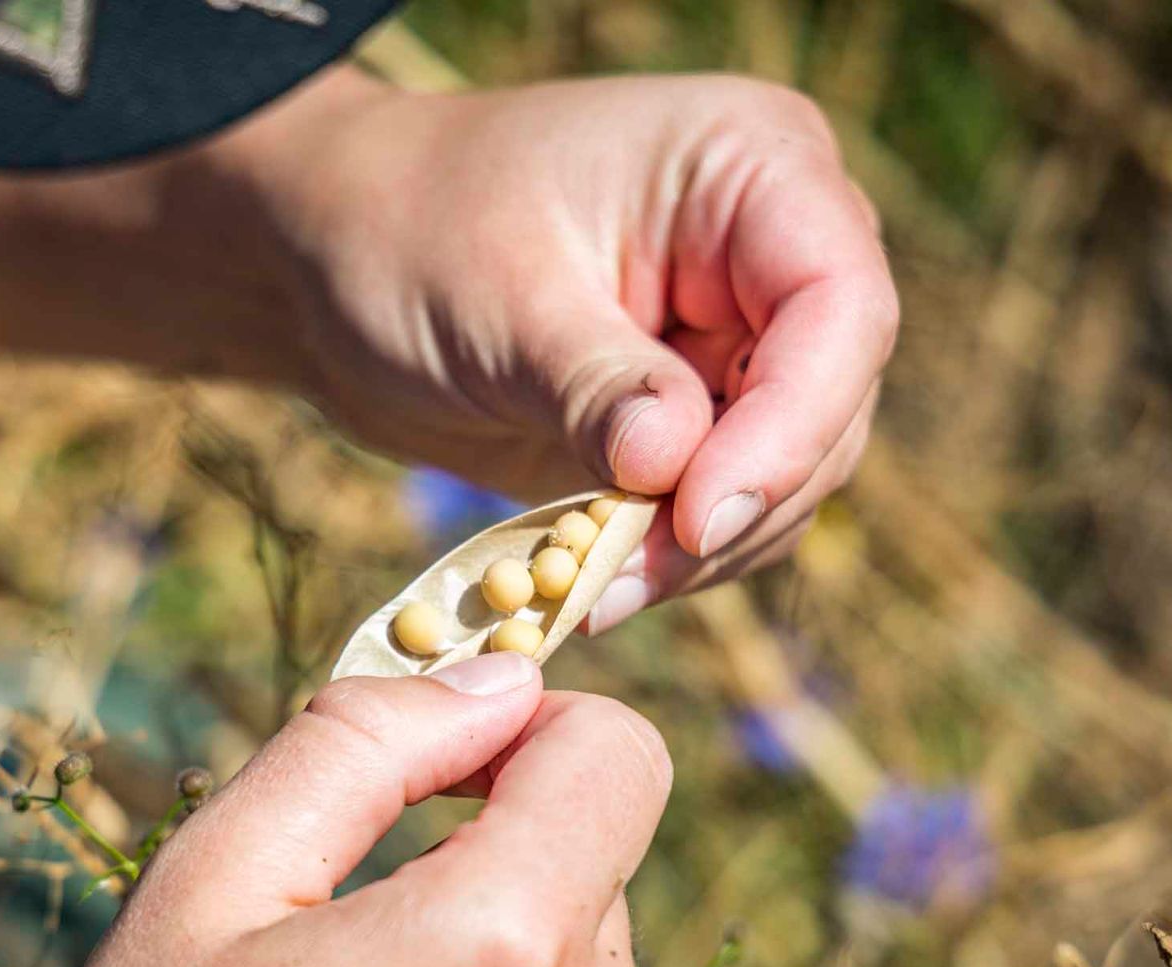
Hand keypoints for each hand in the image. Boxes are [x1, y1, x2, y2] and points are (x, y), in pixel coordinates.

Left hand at [241, 72, 896, 626]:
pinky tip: (585, 584)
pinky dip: (663, 558)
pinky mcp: (695, 418)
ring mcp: (741, 341)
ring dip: (694, 552)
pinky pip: (720, 509)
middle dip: (731, 507)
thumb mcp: (499, 305)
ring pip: (784, 479)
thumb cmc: (406, 232)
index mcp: (752, 168)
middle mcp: (772, 253)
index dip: (788, 426)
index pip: (837, 307)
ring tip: (584, 592)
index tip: (694, 516)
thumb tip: (676, 473)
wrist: (334, 261)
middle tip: (616, 580)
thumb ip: (598, 387)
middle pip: (825, 407)